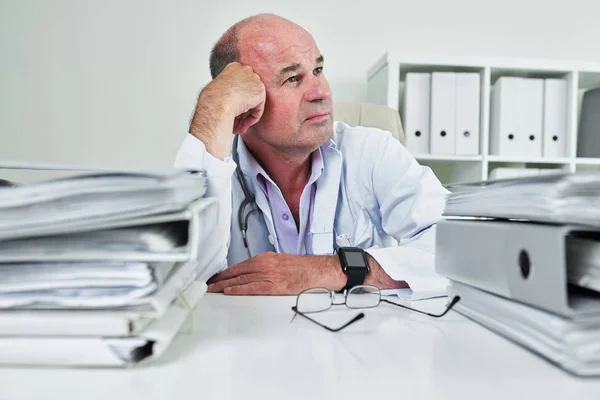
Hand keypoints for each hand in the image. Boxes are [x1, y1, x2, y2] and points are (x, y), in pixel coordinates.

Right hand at [190, 62, 265, 157]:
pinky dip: (251, 119)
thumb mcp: (218, 92)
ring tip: (238, 128)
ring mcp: (254, 79)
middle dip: (242, 111)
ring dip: (245, 118)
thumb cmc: (212, 100)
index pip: (241, 86)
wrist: (217, 102)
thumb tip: (232, 104)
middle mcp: (245, 70)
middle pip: (248, 94)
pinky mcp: (260, 90)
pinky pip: (258, 109)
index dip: (237, 101)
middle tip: (235, 123)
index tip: (232, 112)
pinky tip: (243, 126)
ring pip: (253, 103)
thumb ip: (228, 94)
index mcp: (234, 68)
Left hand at [206, 252, 346, 294]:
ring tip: (213, 290)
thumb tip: (255, 275)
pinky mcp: (276, 286)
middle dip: (221, 279)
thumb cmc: (306, 269)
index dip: (226, 272)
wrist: (321, 271)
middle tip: (208, 284)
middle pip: (238, 272)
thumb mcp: (283, 262)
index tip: (215, 277)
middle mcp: (266, 264)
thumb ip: (268, 267)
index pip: (241, 265)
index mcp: (268, 258)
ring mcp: (270, 275)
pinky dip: (240, 289)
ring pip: (242, 280)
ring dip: (225, 285)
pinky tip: (230, 291)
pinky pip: (253, 288)